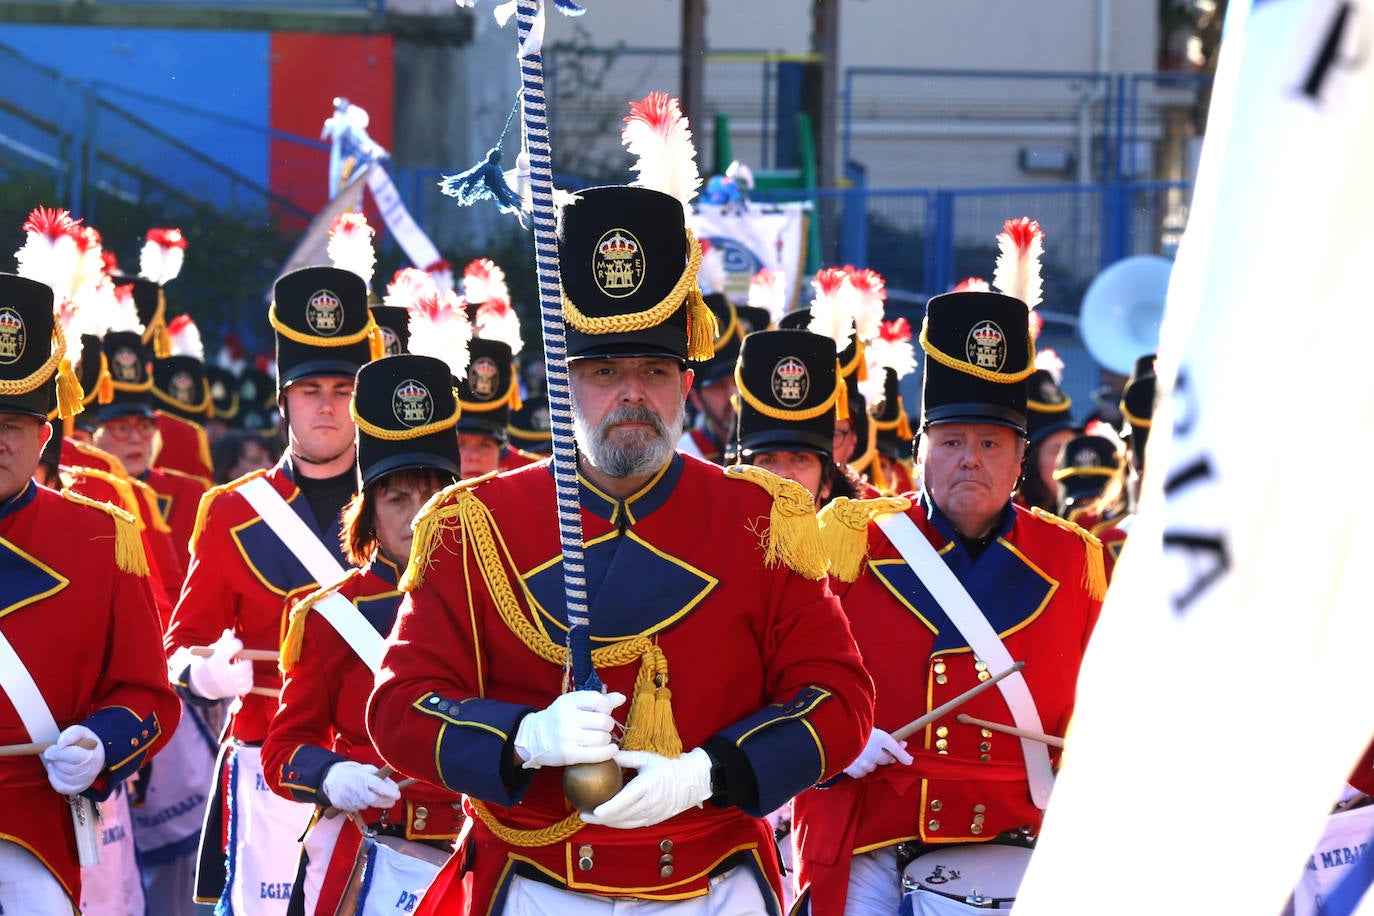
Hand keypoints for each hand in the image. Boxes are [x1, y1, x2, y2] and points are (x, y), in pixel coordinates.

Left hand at [43, 725, 105, 794]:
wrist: (96, 756)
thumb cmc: (86, 744)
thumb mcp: (81, 732)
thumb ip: (71, 734)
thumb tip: (60, 744)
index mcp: (93, 755)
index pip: (72, 756)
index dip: (57, 753)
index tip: (50, 749)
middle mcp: (90, 771)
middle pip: (64, 767)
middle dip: (56, 759)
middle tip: (57, 753)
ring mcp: (84, 781)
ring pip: (60, 776)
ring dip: (55, 767)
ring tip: (60, 760)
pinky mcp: (77, 788)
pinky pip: (59, 787)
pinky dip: (53, 778)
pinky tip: (55, 770)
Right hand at [188, 629, 253, 699]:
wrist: (199, 684)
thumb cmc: (207, 663)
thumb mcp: (210, 651)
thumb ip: (222, 642)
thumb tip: (229, 632)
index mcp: (216, 661)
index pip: (234, 647)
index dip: (237, 644)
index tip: (235, 645)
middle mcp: (223, 674)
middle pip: (245, 665)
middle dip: (246, 659)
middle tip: (242, 658)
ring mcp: (229, 685)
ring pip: (248, 675)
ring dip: (247, 669)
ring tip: (240, 667)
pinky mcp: (233, 692)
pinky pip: (248, 686)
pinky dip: (248, 680)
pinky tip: (241, 677)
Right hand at [321, 761, 401, 812]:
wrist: (331, 778)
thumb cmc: (351, 772)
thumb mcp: (367, 769)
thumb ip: (381, 778)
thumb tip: (394, 787)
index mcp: (363, 778)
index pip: (380, 787)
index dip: (391, 792)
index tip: (397, 794)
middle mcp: (357, 790)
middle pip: (376, 800)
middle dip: (386, 801)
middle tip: (392, 800)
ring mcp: (351, 799)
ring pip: (368, 805)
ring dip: (374, 802)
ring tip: (370, 793)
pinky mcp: (345, 807)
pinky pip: (359, 808)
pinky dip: (363, 804)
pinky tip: (360, 797)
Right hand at [513, 690, 624, 768]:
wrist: (534, 737)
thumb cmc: (559, 718)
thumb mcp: (574, 703)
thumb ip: (598, 700)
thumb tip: (621, 698)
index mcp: (568, 701)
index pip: (598, 700)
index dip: (607, 706)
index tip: (604, 711)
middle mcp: (567, 718)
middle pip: (603, 721)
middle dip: (608, 725)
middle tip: (602, 728)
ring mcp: (567, 737)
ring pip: (602, 738)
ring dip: (607, 739)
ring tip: (601, 739)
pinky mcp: (569, 755)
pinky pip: (597, 755)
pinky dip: (609, 752)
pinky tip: (611, 750)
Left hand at [581, 748, 711, 828]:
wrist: (692, 781)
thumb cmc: (669, 766)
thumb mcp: (647, 758)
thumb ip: (625, 758)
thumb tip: (604, 754)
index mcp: (646, 787)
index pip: (622, 802)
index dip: (605, 810)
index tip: (590, 810)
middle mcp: (648, 804)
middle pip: (619, 817)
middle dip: (599, 819)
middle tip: (582, 813)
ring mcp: (652, 814)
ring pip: (624, 824)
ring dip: (607, 823)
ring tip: (591, 818)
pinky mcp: (654, 820)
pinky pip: (632, 824)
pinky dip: (619, 823)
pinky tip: (608, 819)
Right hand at [844, 728, 913, 778]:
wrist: (827, 735)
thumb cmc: (847, 726)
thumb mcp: (864, 725)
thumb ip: (879, 734)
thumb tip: (900, 743)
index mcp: (878, 737)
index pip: (895, 747)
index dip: (903, 755)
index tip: (910, 760)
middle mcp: (874, 751)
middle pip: (886, 759)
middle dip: (884, 756)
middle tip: (877, 750)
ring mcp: (864, 762)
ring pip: (873, 766)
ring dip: (869, 761)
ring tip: (859, 753)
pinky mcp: (854, 770)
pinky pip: (861, 773)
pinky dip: (858, 768)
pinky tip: (852, 760)